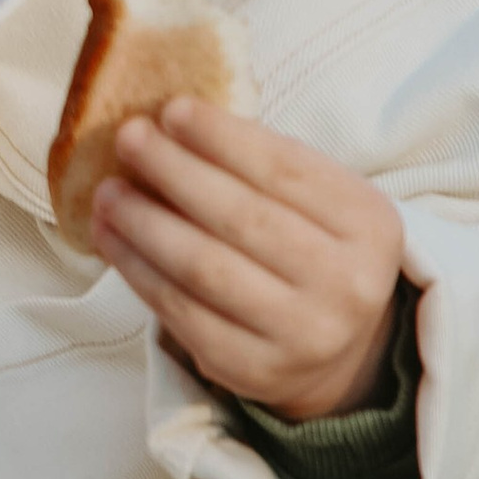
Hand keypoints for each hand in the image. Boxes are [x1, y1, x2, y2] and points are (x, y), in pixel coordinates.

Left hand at [89, 93, 405, 419]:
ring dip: (144, 222)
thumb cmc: (314, 251)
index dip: (223, 138)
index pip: (286, 170)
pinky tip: (112, 237)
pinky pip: (181, 312)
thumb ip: (263, 165)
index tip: (172, 109)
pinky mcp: (253, 369)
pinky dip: (137, 270)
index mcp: (370, 225)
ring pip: (204, 267)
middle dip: (175, 171)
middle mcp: (346, 283)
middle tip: (129, 138)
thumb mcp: (319, 203)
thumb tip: (171, 125)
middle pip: (242, 217)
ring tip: (108, 191)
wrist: (338, 351)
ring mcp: (302, 333)